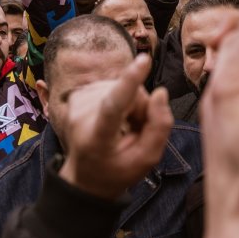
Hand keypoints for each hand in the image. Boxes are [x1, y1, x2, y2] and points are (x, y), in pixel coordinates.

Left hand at [58, 54, 172, 199]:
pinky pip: (114, 87)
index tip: (143, 60)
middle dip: (141, 109)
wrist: (84, 176)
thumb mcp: (146, 161)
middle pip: (129, 96)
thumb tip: (161, 93)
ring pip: (123, 88)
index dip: (130, 82)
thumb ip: (159, 128)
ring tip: (122, 127)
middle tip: (135, 131)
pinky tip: (114, 118)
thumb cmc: (117, 170)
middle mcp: (82, 117)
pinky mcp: (79, 93)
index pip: (113, 106)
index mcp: (98, 138)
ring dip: (131, 105)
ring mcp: (78, 102)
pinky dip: (121, 100)